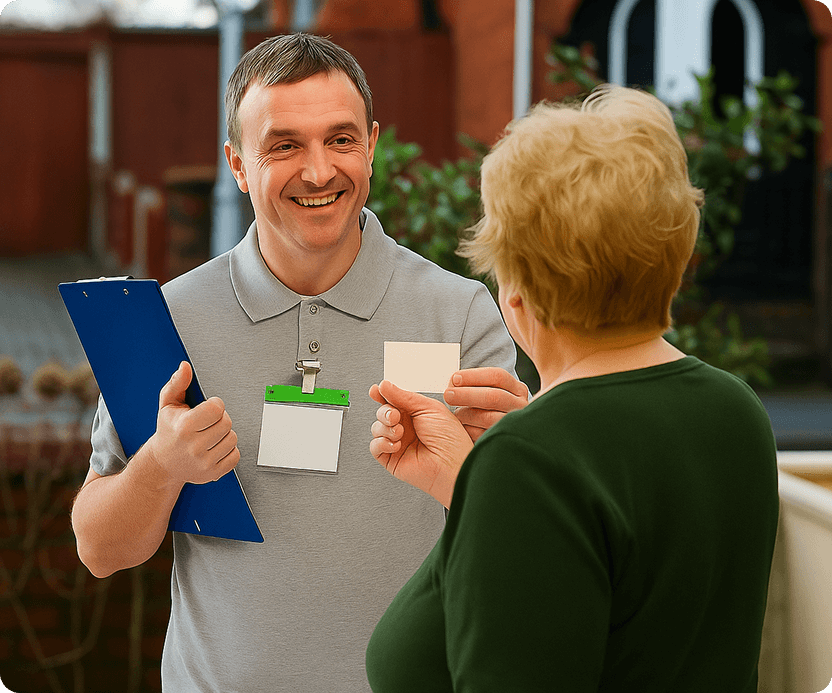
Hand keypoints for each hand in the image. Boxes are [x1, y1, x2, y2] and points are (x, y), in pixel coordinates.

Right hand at [144, 362, 239, 485]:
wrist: (164, 463)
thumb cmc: (168, 431)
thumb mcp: (168, 404)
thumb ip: (178, 383)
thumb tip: (185, 367)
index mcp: (184, 427)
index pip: (217, 409)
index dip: (215, 405)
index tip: (207, 408)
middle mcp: (194, 447)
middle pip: (227, 422)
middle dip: (220, 419)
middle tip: (207, 422)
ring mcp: (204, 463)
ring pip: (232, 438)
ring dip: (224, 435)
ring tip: (209, 435)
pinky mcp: (213, 473)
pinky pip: (235, 455)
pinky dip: (228, 450)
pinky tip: (214, 448)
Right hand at [369, 380, 473, 507]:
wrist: (452, 465)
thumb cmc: (450, 439)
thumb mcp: (428, 408)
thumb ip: (403, 396)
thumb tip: (384, 386)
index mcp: (416, 413)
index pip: (394, 400)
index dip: (382, 395)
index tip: (376, 391)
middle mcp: (406, 427)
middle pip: (382, 412)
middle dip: (385, 412)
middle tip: (395, 415)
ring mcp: (398, 442)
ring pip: (377, 428)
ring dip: (385, 428)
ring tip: (400, 432)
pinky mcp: (391, 458)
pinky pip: (375, 447)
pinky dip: (382, 443)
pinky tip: (396, 444)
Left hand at [443, 367, 528, 441]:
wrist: (503, 439)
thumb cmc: (488, 409)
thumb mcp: (488, 393)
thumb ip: (475, 385)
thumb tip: (453, 382)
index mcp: (517, 389)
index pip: (497, 376)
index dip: (474, 376)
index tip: (455, 379)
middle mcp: (520, 405)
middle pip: (494, 396)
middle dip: (467, 394)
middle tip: (448, 395)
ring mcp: (514, 425)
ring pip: (489, 418)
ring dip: (467, 415)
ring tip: (457, 415)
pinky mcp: (505, 441)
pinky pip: (484, 435)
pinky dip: (469, 431)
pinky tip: (463, 429)